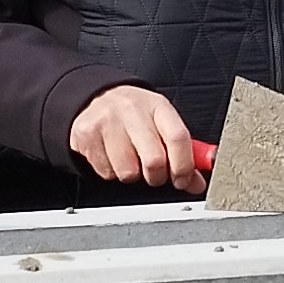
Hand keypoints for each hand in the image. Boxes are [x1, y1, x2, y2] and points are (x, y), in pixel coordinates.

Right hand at [69, 86, 205, 192]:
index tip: (184, 180)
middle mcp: (132, 110)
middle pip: (154, 161)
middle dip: (158, 177)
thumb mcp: (162, 124)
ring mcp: (107, 121)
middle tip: (155, 173)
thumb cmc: (135, 115)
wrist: (96, 99)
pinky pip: (107, 173)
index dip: (184, 166)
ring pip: (128, 172)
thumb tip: (196, 183)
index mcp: (158, 106)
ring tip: (130, 159)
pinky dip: (112, 172)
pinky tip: (112, 155)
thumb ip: (182, 152)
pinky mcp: (87, 134)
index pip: (178, 138)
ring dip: (133, 175)